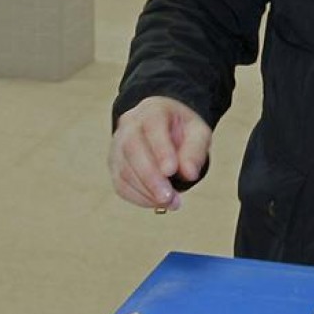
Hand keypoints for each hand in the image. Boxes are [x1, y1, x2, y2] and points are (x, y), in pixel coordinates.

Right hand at [109, 96, 211, 211]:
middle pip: (132, 149)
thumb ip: (195, 151)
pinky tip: (156, 203)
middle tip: (169, 198)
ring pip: (124, 170)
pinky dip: (138, 197)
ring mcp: (118, 145)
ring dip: (146, 192)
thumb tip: (189, 174)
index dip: (160, 150)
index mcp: (153, 111)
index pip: (152, 127)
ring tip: (171, 203)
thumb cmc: (182, 131)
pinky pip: (120, 184)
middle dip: (150, 177)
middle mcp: (130, 125)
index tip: (171, 171)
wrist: (164, 128)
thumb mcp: (198, 133)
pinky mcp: (115, 165)